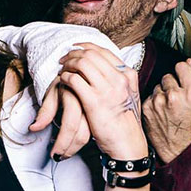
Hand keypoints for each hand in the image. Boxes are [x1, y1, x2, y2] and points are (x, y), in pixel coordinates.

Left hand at [31, 84, 93, 159]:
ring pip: (90, 135)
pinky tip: (74, 143)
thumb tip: (34, 128)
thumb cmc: (63, 82)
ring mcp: (96, 108)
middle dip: (69, 150)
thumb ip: (45, 111)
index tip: (54, 154)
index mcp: (75, 95)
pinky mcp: (100, 113)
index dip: (62, 143)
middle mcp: (88, 103)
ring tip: (64, 153)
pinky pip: (94, 130)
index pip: (70, 126)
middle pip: (82, 134)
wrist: (80, 71)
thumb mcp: (52, 92)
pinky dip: (83, 140)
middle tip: (58, 157)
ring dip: (76, 148)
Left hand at [50, 43, 148, 161]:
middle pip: (91, 54)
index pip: (104, 51)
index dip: (85, 47)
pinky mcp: (94, 101)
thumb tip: (104, 69)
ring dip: (68, 64)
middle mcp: (119, 78)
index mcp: (128, 74)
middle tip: (63, 59)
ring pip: (82, 63)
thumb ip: (118, 80)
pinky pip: (74, 80)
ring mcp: (107, 89)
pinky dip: (65, 78)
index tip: (75, 49)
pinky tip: (62, 82)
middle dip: (73, 54)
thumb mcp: (128, 96)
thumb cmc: (125, 122)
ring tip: (62, 70)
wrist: (128, 143)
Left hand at [144, 60, 190, 163]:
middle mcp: (174, 95)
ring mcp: (158, 102)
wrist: (181, 151)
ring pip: (158, 87)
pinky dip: (155, 103)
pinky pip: (150, 97)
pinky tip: (162, 113)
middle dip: (173, 84)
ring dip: (163, 94)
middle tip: (178, 96)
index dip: (183, 70)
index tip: (183, 74)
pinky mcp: (147, 108)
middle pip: (168, 76)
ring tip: (170, 107)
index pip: (181, 66)